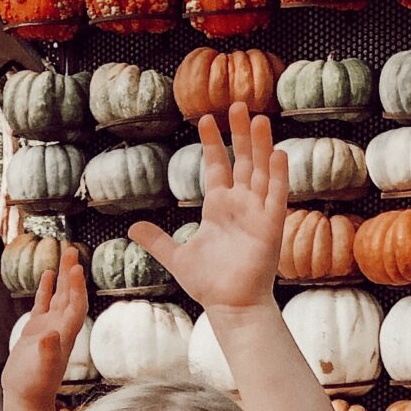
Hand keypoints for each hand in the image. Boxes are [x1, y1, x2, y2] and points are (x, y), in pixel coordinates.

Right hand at [2, 249, 85, 404]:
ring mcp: (48, 328)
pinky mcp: (35, 331)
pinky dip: (46, 289)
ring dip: (62, 276)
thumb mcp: (39, 370)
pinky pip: (44, 304)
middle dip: (72, 273)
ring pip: (58, 296)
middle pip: (70, 295)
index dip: (77, 288)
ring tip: (64, 255)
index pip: (75, 306)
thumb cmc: (33, 386)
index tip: (76, 268)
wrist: (25, 397)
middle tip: (72, 250)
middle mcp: (60, 328)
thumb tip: (51, 335)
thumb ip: (47, 352)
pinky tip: (47, 274)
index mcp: (64, 335)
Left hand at [129, 104, 288, 315]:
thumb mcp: (177, 257)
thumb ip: (157, 240)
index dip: (213, 143)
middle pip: (242, 161)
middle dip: (240, 134)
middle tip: (237, 104)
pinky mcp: (271, 227)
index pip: (217, 166)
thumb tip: (132, 228)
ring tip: (259, 118)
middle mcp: (240, 206)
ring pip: (260, 171)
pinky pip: (277, 196)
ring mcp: (257, 214)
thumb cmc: (209, 284)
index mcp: (218, 208)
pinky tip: (278, 153)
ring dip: (261, 146)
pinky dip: (278, 175)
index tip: (207, 119)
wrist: (230, 306)